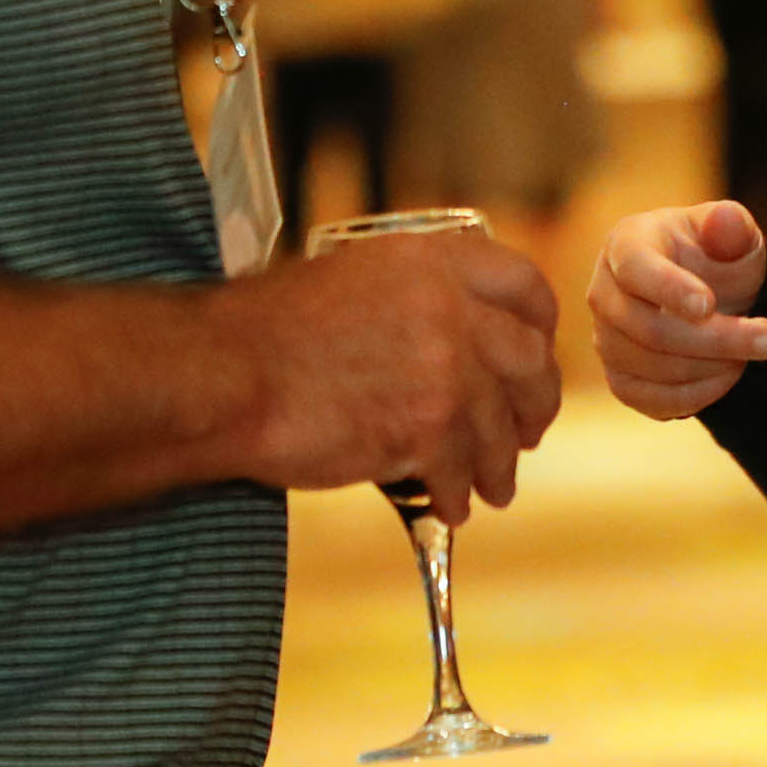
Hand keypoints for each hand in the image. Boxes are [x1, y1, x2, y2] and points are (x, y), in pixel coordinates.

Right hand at [233, 231, 559, 520]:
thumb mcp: (351, 278)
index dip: (540, 323)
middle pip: (529, 361)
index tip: (540, 348)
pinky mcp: (423, 430)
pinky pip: (460, 472)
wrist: (227, 374)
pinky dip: (458, 495)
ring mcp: (443, 371)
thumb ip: (413, 297)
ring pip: (499, 428)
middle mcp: (450, 310)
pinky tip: (451, 506)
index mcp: (433, 261)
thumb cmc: (267, 329)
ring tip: (492, 485)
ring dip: (499, 463)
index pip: (523, 283)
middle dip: (535, 403)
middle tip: (528, 428)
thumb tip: (446, 332)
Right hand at [587, 201, 766, 419]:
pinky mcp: (619, 379)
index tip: (709, 305)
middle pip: (649, 328)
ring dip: (712, 366)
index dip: (669, 289)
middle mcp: (604, 292)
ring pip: (653, 368)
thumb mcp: (734, 237)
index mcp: (626, 243)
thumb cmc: (719, 258)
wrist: (713, 299)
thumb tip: (726, 219)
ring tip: (751, 350)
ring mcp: (606, 339)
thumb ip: (732, 227)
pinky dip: (697, 394)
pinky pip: (652, 400)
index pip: (635, 269)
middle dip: (717, 339)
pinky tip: (727, 375)